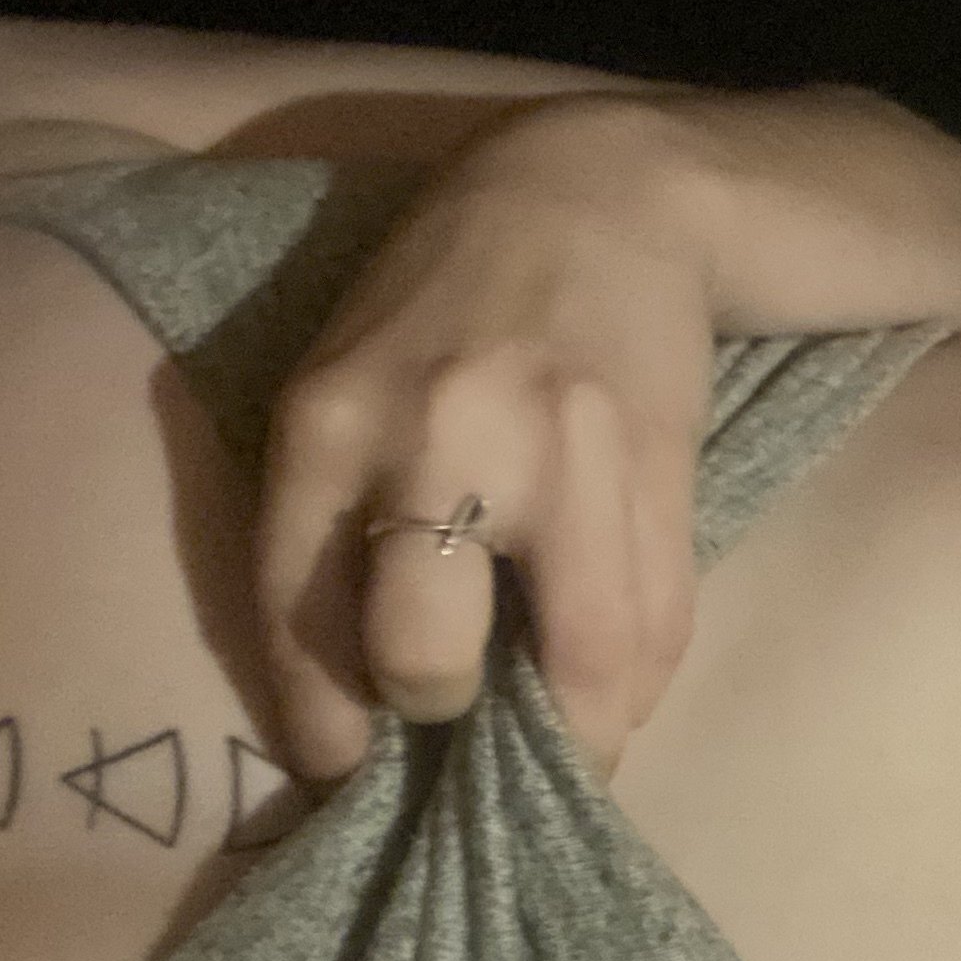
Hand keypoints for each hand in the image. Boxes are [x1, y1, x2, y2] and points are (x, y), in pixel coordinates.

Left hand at [254, 95, 721, 781]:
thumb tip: (363, 709)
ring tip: (558, 733)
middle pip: (425, 659)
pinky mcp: (659, 466)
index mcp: (328, 422)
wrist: (597, 193)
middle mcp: (436, 438)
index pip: (300, 619)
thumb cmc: (444, 311)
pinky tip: (616, 678)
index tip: (347, 767)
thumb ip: (338, 522)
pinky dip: (638, 683)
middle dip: (438, 713)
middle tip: (456, 706)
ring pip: (578, 670)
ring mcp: (562, 453)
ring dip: (570, 734)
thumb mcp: (346, 386)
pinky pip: (660, 626)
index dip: (326, 729)